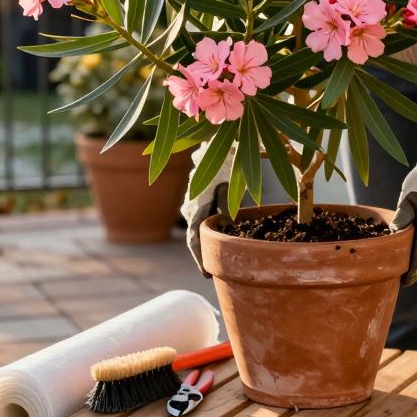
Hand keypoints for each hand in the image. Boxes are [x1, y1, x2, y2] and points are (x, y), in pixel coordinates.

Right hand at [181, 144, 234, 276]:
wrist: (216, 140)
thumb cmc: (225, 160)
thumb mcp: (227, 183)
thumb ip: (224, 204)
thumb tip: (225, 223)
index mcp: (194, 207)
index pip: (194, 241)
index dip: (200, 259)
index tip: (205, 275)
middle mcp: (189, 208)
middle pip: (196, 237)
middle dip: (206, 252)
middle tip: (216, 269)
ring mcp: (192, 203)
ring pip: (200, 226)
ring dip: (209, 239)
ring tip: (221, 255)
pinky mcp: (198, 198)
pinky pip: (203, 217)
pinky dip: (211, 226)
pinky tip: (223, 232)